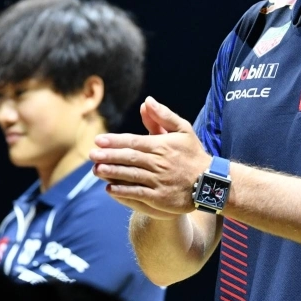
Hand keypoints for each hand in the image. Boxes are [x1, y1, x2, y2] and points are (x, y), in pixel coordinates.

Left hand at [90, 96, 210, 218]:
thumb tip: (147, 101)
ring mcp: (159, 181)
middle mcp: (159, 163)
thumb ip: (163, 116)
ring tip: (96, 170)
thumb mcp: (183, 130)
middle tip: (91, 154)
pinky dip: (123, 191)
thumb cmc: (193, 154)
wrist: (210, 183)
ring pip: (131, 176)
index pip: (134, 142)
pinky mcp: (160, 198)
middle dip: (109, 156)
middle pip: (129, 158)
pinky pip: (137, 194)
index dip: (115, 141)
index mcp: (163, 145)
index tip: (98, 140)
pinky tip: (110, 189)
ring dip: (112, 173)